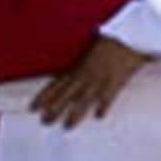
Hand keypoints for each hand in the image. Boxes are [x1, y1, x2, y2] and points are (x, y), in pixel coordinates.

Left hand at [30, 43, 154, 128]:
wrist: (128, 35)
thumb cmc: (110, 42)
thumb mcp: (90, 52)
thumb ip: (80, 65)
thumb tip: (69, 76)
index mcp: (77, 67)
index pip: (55, 84)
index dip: (43, 96)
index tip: (32, 108)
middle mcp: (85, 73)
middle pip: (66, 94)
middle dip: (54, 108)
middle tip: (44, 122)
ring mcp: (100, 77)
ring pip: (84, 97)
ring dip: (75, 112)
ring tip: (67, 126)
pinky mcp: (117, 79)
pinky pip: (109, 94)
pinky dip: (103, 105)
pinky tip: (99, 116)